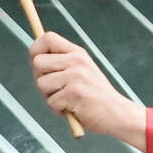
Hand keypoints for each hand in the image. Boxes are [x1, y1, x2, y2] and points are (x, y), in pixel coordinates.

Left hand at [29, 32, 146, 150]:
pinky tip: (73, 109)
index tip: (36, 63)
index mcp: (78, 53)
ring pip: (41, 83)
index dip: (36, 49)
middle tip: (55, 89)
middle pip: (38, 62)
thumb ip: (62, 64)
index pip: (47, 38)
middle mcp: (76, 61)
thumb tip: (35, 60)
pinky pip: (51, 102)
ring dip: (49, 97)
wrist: (117, 113)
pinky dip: (58, 110)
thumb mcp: (82, 71)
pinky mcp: (74, 93)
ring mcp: (76, 76)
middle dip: (40, 78)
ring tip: (67, 100)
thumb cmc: (96, 96)